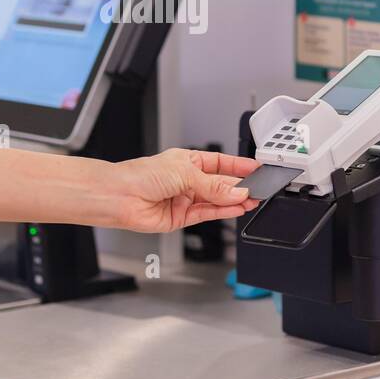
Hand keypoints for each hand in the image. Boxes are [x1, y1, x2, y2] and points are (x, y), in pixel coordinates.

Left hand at [110, 148, 260, 232]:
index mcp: (187, 161)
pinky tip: (236, 208)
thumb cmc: (141, 175)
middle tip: (259, 188)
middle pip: (220, 183)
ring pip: (216, 200)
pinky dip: (223, 212)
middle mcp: (187, 180)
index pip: (220, 163)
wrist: (120, 196)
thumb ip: (213, 185)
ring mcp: (185, 199)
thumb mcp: (184, 172)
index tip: (256, 169)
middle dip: (239, 186)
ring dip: (234, 200)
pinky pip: (207, 214)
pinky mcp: (182, 217)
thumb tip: (236, 192)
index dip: (239, 166)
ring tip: (253, 200)